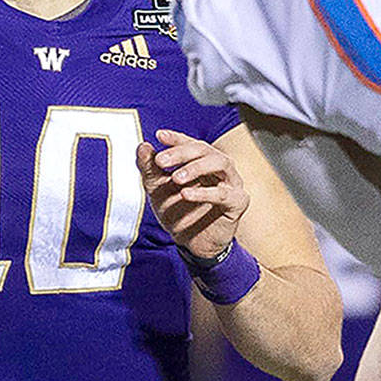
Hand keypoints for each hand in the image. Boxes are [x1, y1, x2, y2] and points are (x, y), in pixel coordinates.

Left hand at [136, 129, 248, 259]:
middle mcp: (219, 168)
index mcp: (201, 161)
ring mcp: (231, 183)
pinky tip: (186, 194)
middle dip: (181, 152)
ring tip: (176, 178)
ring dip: (196, 167)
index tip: (159, 136)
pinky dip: (204, 193)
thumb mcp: (157, 189)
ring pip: (221, 163)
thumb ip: (149, 168)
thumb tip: (143, 146)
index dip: (176, 138)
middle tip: (160, 161)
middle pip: (205, 149)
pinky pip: (224, 193)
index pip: (190, 143)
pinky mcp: (237, 202)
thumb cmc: (178, 212)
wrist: (191, 244)